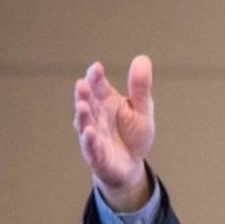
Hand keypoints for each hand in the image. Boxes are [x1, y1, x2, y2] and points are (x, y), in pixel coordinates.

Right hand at [73, 55, 155, 209]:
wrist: (131, 165)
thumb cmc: (133, 134)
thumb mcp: (142, 109)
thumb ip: (140, 87)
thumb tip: (142, 58)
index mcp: (106, 101)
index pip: (99, 86)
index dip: (96, 77)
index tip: (97, 68)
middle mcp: (96, 115)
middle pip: (88, 102)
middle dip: (84, 93)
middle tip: (82, 83)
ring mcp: (93, 134)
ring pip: (85, 123)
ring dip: (83, 115)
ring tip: (82, 105)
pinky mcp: (96, 154)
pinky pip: (91, 146)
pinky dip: (89, 140)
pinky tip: (89, 132)